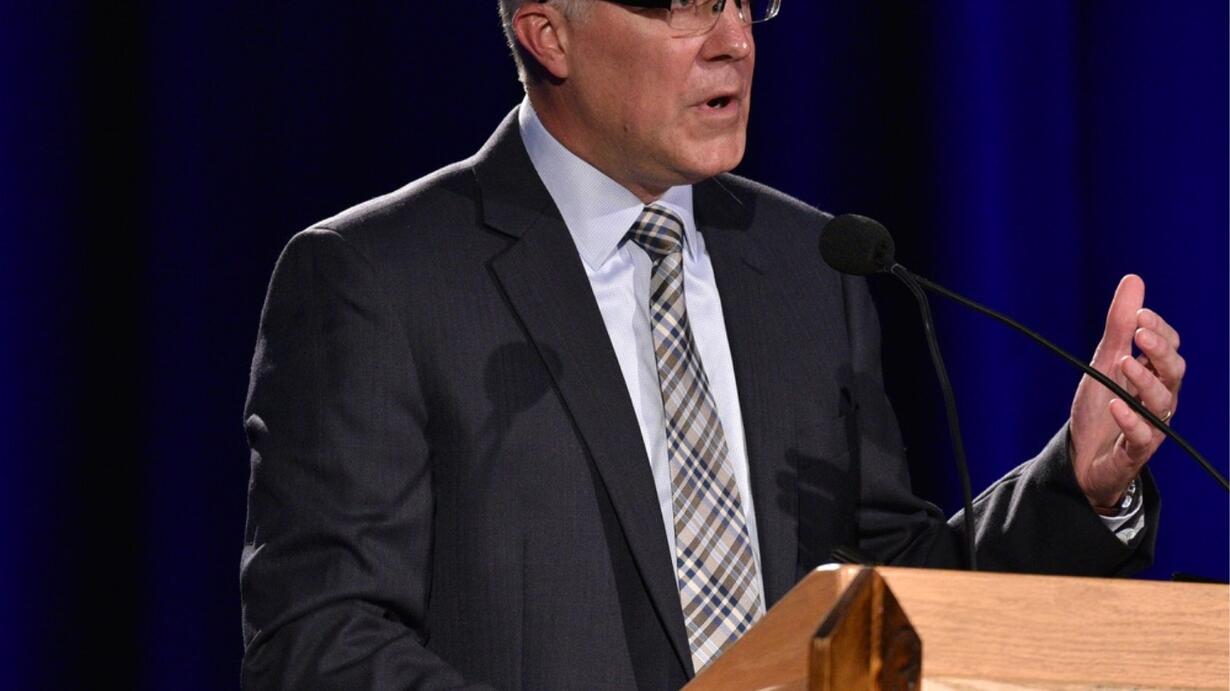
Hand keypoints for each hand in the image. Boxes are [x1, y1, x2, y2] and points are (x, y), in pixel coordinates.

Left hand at [1069, 275, 1184, 510]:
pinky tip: (1116, 405)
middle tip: (1140, 333)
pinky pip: (1142, 436)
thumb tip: (1134, 280)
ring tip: (1123, 363)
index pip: (1168, 348)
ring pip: (1162, 402)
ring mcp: (1150, 425)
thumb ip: (1120, 325)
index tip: (1140, 314)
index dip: (1159, 330)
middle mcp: (1159, 398)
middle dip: (1159, 351)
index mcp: (1154, 375)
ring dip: (1144, 380)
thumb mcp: (1106, 361)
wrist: (1083, 456)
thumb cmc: (1101, 406)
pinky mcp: (1135, 450)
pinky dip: (1130, 419)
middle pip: (1173, 372)